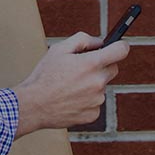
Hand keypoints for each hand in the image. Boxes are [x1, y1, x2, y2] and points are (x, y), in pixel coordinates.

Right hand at [11, 32, 129, 137]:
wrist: (33, 105)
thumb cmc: (44, 76)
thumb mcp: (58, 49)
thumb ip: (83, 40)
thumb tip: (100, 42)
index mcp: (91, 64)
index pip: (121, 51)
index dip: (120, 46)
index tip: (118, 47)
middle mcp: (98, 82)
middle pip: (113, 69)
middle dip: (101, 66)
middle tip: (81, 69)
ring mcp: (97, 100)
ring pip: (101, 87)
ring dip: (91, 85)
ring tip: (69, 87)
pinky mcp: (93, 114)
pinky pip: (95, 103)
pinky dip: (86, 101)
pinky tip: (70, 99)